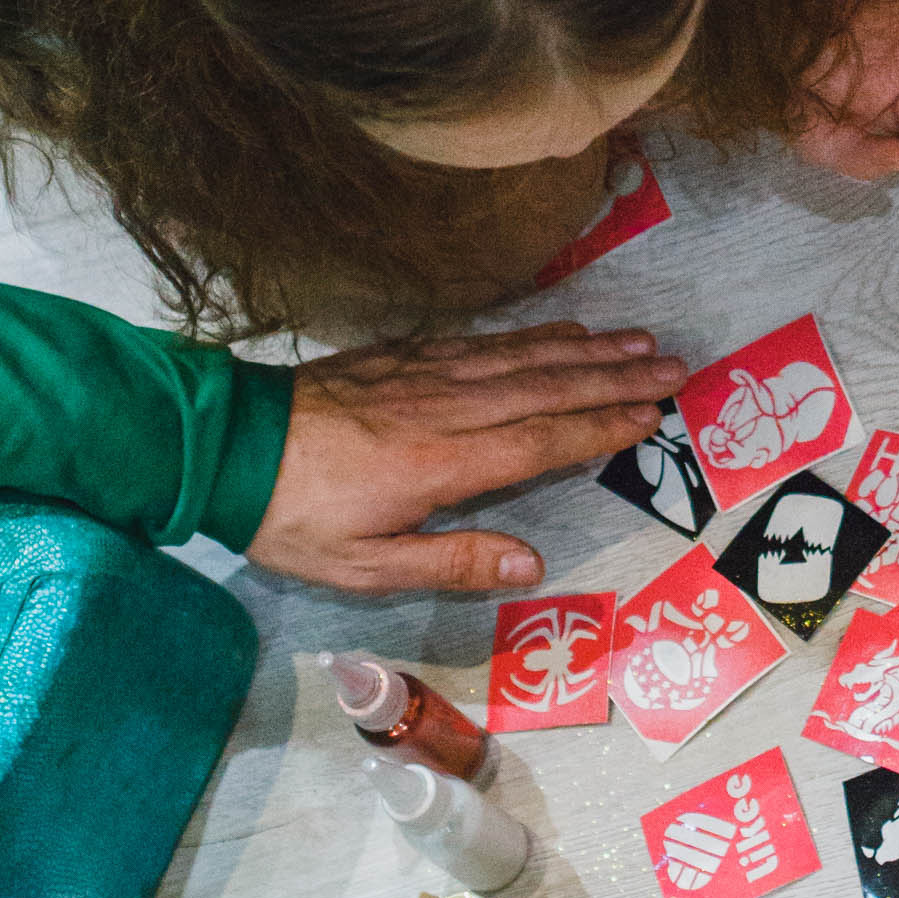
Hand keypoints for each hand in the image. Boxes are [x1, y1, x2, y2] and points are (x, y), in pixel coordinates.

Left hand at [251, 323, 685, 595]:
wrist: (223, 448)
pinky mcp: (400, 356)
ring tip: (636, 340)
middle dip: (616, 376)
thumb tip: (534, 562)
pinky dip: (529, 333)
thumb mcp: (366, 568)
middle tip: (675, 365)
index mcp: (443, 462)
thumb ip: (454, 561)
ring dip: (584, 347)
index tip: (654, 416)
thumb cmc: (293, 519)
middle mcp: (445, 406)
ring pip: (520, 355)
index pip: (542, 440)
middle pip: (547, 385)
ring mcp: (423, 373)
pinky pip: (481, 339)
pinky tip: (557, 330)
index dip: (602, 427)